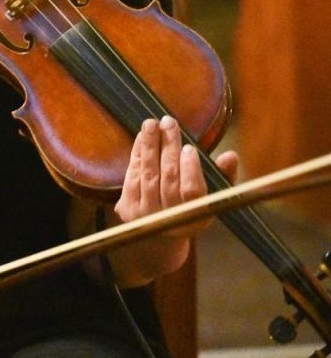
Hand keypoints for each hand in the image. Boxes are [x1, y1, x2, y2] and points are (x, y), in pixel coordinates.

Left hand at [109, 115, 239, 284]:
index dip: (190, 169)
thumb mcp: (213, 196)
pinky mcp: (126, 209)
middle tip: (168, 123)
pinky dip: (136, 156)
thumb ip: (224, 176)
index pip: (191, 191)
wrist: (161, 235)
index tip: (189, 147)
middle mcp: (168, 219)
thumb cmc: (193, 207)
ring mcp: (145, 215)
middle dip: (168, 148)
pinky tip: (141, 138)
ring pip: (147, 176)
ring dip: (149, 147)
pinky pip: (131, 177)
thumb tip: (231, 156)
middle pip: (167, 178)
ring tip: (151, 124)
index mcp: (195, 217)